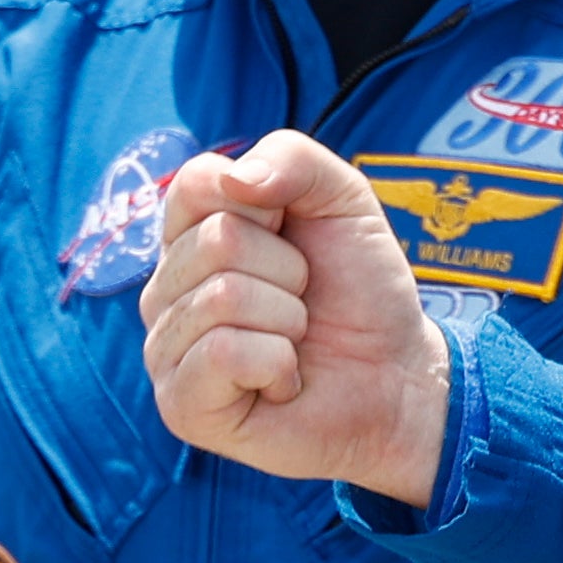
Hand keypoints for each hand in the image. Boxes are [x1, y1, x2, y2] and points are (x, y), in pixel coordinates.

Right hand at [143, 132, 451, 504]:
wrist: (397, 375)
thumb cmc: (361, 289)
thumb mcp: (343, 199)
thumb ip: (293, 158)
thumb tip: (236, 179)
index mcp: (190, 234)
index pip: (195, 181)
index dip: (268, 204)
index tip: (294, 238)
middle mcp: (166, 288)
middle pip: (217, 240)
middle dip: (288, 270)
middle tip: (303, 300)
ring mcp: (166, 348)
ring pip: (223, 298)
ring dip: (288, 319)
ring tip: (294, 340)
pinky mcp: (181, 404)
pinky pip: (222, 353)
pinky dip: (277, 364)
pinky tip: (282, 382)